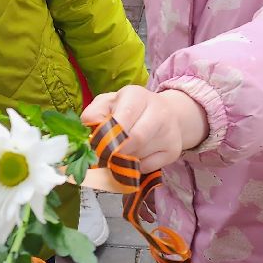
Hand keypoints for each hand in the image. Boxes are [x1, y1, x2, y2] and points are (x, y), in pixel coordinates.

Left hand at [83, 85, 208, 173]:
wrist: (165, 113)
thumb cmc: (128, 109)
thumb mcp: (107, 103)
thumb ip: (93, 114)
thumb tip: (89, 134)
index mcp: (137, 96)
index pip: (122, 120)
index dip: (106, 137)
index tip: (96, 146)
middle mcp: (158, 111)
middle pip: (135, 139)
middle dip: (115, 151)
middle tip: (105, 156)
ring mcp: (169, 132)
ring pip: (140, 155)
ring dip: (124, 159)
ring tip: (120, 152)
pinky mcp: (174, 150)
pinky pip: (148, 167)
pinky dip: (135, 167)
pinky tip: (134, 157)